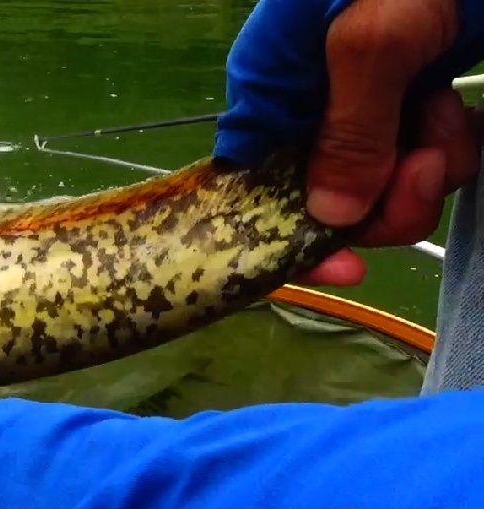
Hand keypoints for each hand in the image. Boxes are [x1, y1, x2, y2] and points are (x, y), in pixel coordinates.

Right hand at [215, 0, 483, 286]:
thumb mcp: (369, 40)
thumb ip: (348, 129)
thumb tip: (329, 218)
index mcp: (272, 88)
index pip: (254, 184)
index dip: (288, 234)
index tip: (340, 267)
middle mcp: (312, 107)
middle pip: (327, 199)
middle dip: (381, 200)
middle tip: (422, 166)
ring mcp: (366, 105)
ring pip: (382, 185)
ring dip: (425, 171)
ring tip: (443, 116)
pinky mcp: (413, 98)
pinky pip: (425, 158)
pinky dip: (450, 149)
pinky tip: (456, 114)